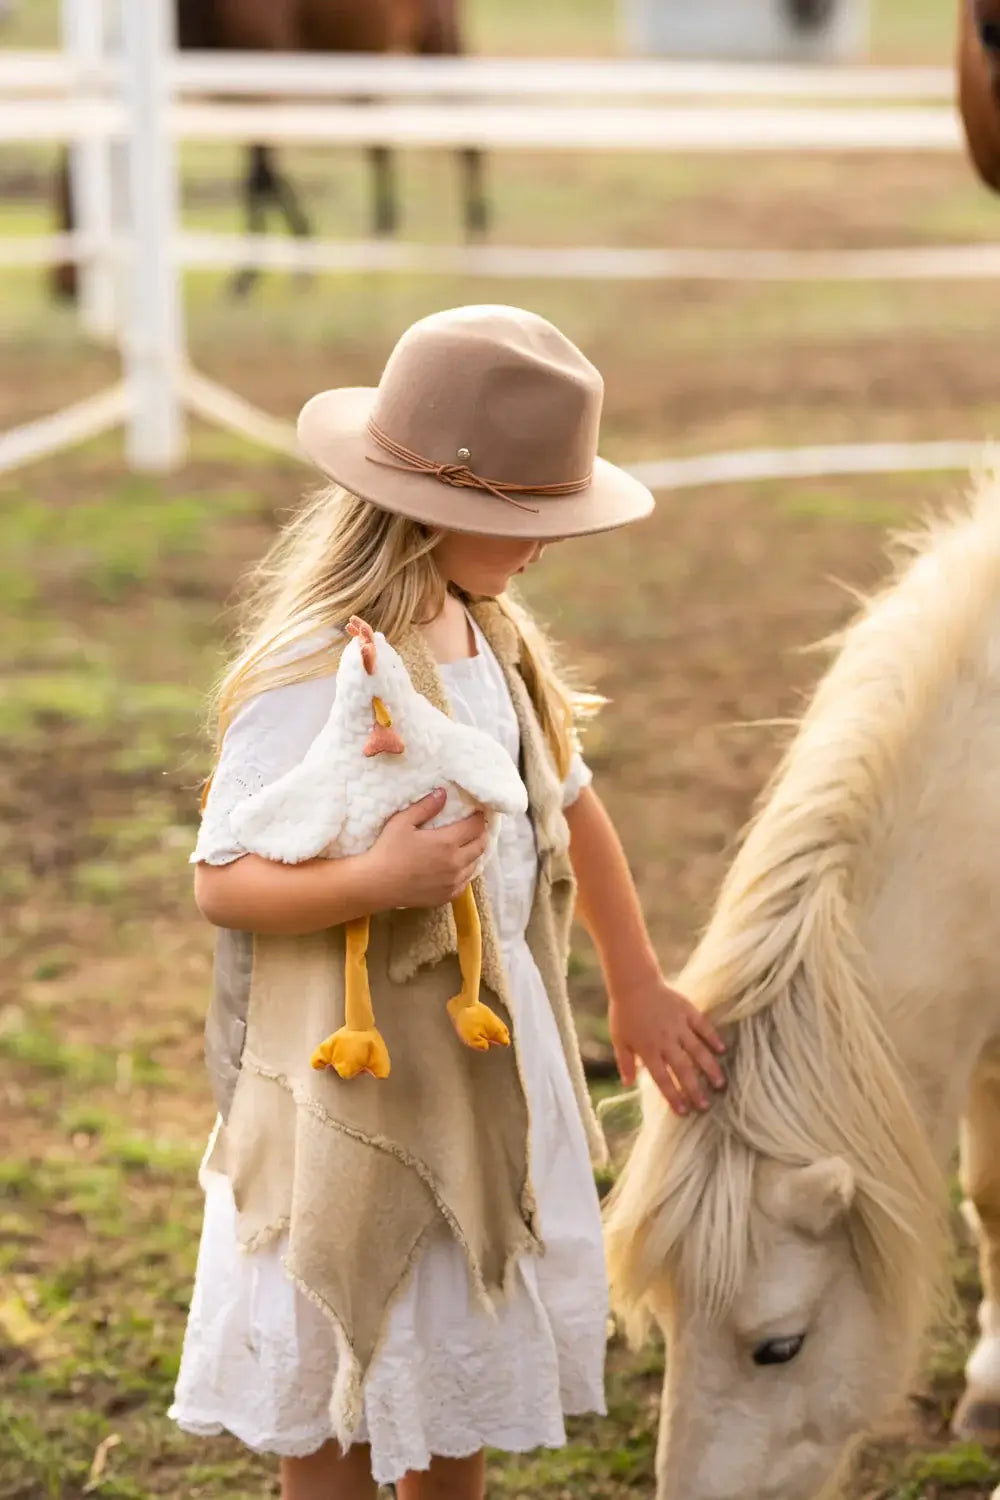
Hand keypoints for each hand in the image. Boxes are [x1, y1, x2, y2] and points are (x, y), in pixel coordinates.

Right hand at [367, 789, 488, 909]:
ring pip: (475, 864)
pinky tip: (457, 866)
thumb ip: (425, 807)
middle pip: (481, 845)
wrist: (376, 884)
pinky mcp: (447, 896)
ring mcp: (453, 882)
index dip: (479, 817)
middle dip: (481, 833)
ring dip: (474, 853)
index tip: (477, 812)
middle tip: (474, 827)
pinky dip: (466, 871)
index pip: (475, 827)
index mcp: (447, 842)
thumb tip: (443, 793)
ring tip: (466, 845)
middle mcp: (455, 863)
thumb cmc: (387, 850)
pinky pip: (465, 882)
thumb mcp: (402, 822)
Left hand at [608, 975, 725, 1115]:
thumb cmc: (624, 1013)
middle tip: (706, 1106)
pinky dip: (712, 1038)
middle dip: (694, 1088)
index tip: (683, 1112)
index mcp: (648, 1049)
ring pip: (697, 1050)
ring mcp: (678, 1025)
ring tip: (720, 1084)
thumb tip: (628, 1085)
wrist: (633, 983)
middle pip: (683, 1068)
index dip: (673, 1096)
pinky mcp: (687, 1010)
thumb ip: (625, 1063)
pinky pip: (703, 1026)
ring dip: (709, 1068)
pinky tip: (722, 1050)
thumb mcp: (619, 1039)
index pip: (662, 1078)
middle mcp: (665, 1040)